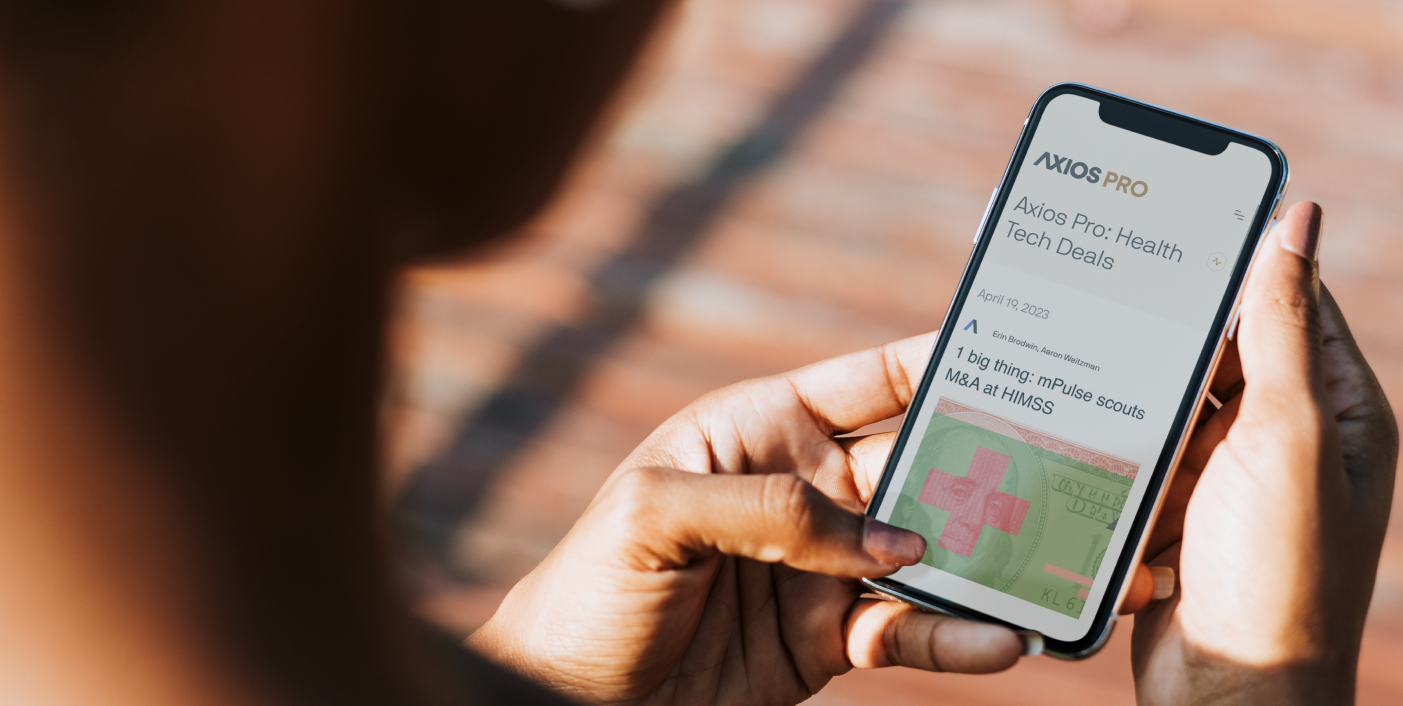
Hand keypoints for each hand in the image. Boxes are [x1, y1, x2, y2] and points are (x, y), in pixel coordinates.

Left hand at [466, 334, 1033, 704]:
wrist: (569, 702)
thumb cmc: (587, 588)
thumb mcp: (655, 517)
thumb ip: (771, 511)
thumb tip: (889, 540)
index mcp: (759, 430)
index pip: (869, 384)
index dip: (943, 365)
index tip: (1026, 356)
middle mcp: (804, 491)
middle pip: (921, 468)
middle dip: (996, 465)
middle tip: (1075, 468)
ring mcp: (821, 568)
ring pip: (929, 553)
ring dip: (993, 557)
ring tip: (1065, 562)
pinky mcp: (828, 642)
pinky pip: (907, 630)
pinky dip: (956, 636)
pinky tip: (999, 638)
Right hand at [1130, 202, 1397, 703]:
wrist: (1227, 693)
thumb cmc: (1276, 574)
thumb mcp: (1288, 437)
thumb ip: (1284, 328)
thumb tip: (1297, 219)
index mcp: (1342, 413)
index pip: (1292, 303)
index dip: (1239, 260)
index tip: (1175, 219)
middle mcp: (1292, 440)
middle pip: (1220, 352)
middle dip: (1167, 333)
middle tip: (1102, 286)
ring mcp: (1234, 479)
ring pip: (1173, 401)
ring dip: (1136, 391)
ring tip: (1081, 357)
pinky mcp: (1183, 510)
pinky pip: (1144, 451)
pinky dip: (1116, 441)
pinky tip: (1077, 423)